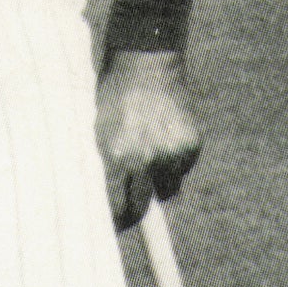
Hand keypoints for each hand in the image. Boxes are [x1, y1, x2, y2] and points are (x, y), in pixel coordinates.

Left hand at [95, 49, 201, 230]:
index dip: (116, 221)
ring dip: (159, 178)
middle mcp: (144, 160)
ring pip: (167, 187)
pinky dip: (175, 159)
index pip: (116, 208)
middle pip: (142, 208)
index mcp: (114, 157)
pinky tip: (164, 132)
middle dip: (136, 209)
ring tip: (149, 145)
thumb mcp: (96, 130)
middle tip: (133, 201)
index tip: (115, 227)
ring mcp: (170, 153)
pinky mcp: (191, 145)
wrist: (144, 59)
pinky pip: (182, 168)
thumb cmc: (110, 95)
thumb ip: (103, 165)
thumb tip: (109, 203)